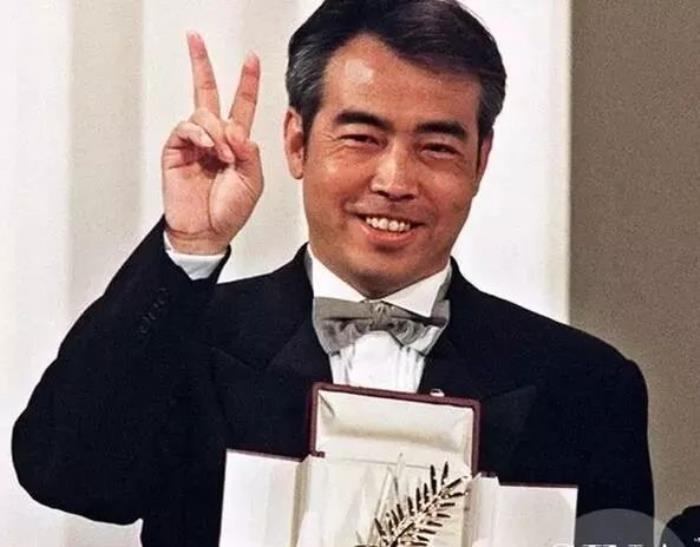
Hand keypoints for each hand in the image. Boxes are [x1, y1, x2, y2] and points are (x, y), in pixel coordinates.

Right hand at [162, 32, 262, 253]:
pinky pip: (186, 128)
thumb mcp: (252, 182)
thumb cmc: (229, 211)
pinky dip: (200, 134)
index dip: (247, 83)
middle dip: (201, 65)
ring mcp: (193, 143)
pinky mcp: (176, 151)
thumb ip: (250, 154)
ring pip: (203, 113)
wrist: (206, 232)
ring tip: (223, 156)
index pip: (240, 105)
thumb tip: (235, 129)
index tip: (251, 60)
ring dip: (217, 131)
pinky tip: (207, 148)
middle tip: (195, 39)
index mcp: (235, 143)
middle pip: (206, 92)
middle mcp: (213, 137)